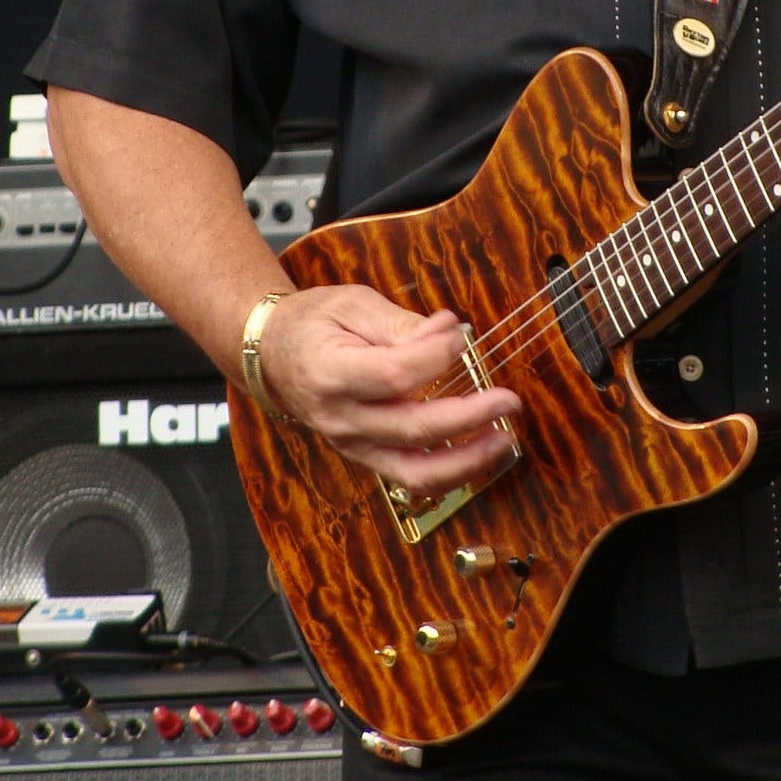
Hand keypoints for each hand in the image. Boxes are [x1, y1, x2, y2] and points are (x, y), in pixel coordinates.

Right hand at [255, 285, 521, 495]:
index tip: (461, 336)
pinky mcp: (367, 457)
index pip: (394, 374)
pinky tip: (479, 451)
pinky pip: (411, 477)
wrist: (273, 356)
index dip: (436, 357)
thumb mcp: (352, 304)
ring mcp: (353, 445)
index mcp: (330, 373)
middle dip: (469, 417)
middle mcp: (341, 419)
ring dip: (467, 461)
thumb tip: (451, 331)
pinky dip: (451, 471)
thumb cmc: (312, 324)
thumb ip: (402, 322)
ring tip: (503, 439)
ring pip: (415, 472)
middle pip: (413, 428)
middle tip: (508, 399)